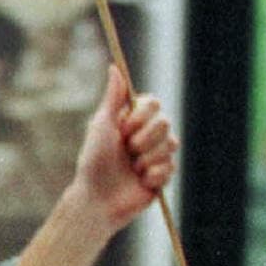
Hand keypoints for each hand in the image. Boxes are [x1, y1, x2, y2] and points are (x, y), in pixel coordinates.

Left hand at [71, 64, 176, 232]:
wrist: (96, 199)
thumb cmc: (93, 162)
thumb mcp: (101, 126)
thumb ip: (113, 98)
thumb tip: (114, 67)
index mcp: (133, 121)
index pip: (154, 104)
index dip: (142, 117)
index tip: (124, 129)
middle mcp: (147, 135)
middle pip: (166, 123)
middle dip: (144, 139)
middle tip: (127, 151)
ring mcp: (157, 155)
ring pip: (171, 145)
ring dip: (147, 159)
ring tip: (131, 169)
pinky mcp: (163, 175)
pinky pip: (170, 167)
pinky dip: (152, 175)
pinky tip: (140, 182)